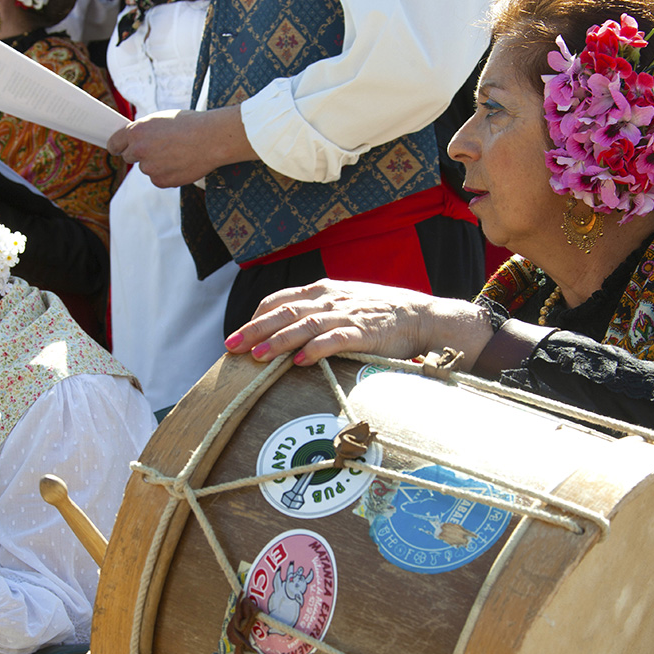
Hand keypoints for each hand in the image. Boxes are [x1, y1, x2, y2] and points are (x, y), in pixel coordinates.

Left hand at [106, 107, 256, 187]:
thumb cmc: (189, 125)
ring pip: (147, 169)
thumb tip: (134, 140)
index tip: (119, 149)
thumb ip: (144, 131)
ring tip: (176, 153)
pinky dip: (167, 174)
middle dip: (140, 154)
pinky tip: (180, 163)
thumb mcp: (160, 119)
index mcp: (136, 131)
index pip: (114, 143)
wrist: (211, 139)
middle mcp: (139, 150)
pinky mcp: (161, 181)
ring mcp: (150, 168)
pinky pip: (158, 179)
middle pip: (129, 157)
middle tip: (158, 149)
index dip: (118, 146)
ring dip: (156, 164)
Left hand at [224, 280, 494, 367]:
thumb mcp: (344, 303)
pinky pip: (335, 340)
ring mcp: (347, 315)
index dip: (257, 317)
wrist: (422, 316)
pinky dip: (315, 350)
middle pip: (285, 313)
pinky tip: (299, 362)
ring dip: (278, 341)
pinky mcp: (365, 332)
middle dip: (255, 329)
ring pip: (305, 325)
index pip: (281, 300)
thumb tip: (287, 329)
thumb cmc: (380, 314)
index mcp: (323, 291)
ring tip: (257, 357)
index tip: (238, 333)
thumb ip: (317, 311)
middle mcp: (330, 299)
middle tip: (231, 346)